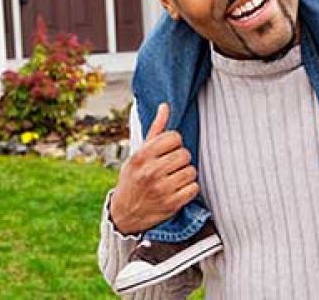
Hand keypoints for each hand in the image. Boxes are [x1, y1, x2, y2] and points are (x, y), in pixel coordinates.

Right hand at [108, 104, 199, 235]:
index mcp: (142, 155)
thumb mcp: (139, 153)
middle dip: (181, 158)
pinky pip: (194, 188)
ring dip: (186, 174)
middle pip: (184, 154)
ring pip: (191, 171)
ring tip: (174, 177)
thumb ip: (155, 130)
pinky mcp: (171, 204)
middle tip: (171, 166)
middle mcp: (151, 171)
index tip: (167, 150)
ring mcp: (162, 189)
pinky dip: (189, 188)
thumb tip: (165, 106)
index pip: (174, 137)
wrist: (125, 212)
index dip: (174, 143)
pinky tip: (178, 189)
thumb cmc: (134, 178)